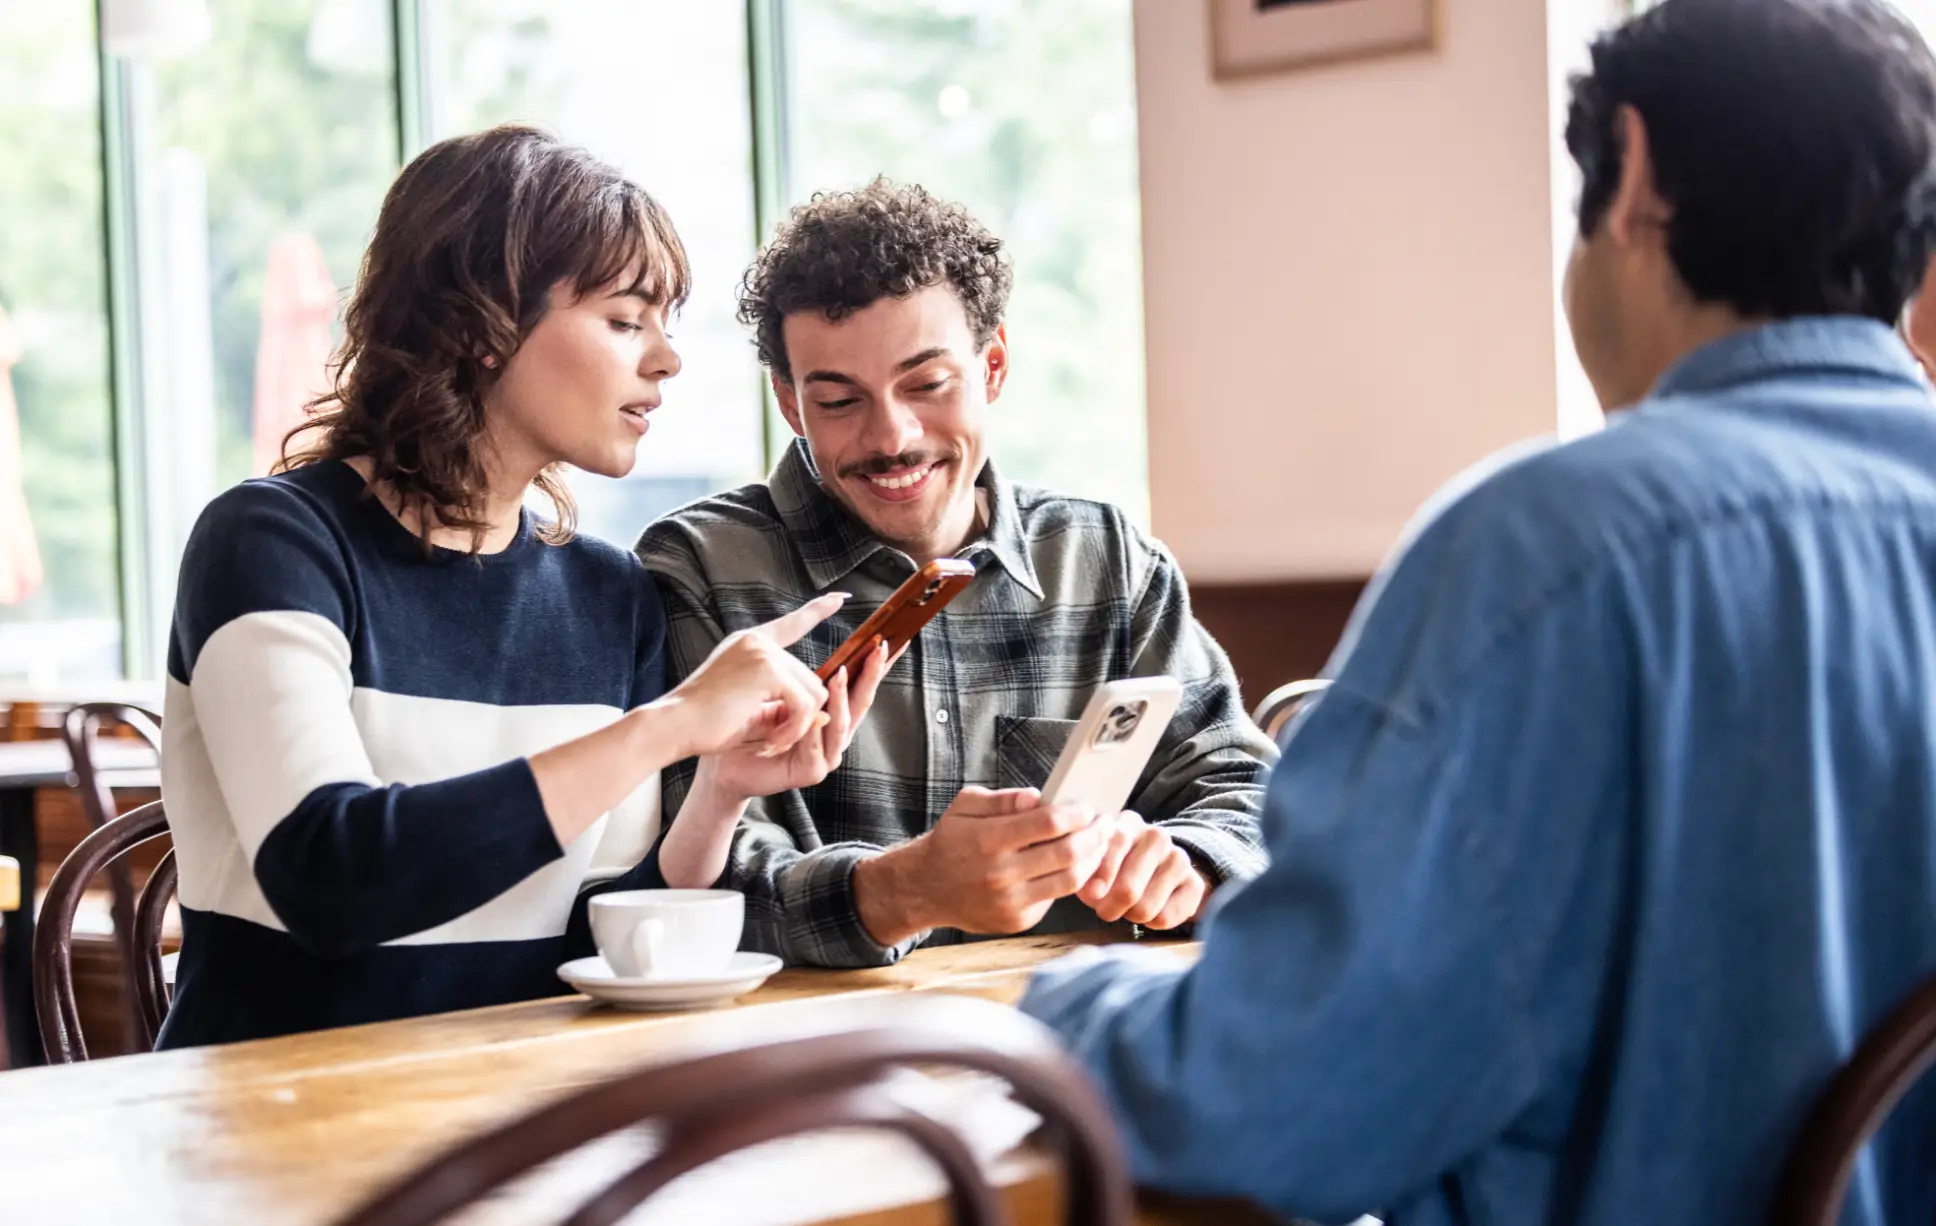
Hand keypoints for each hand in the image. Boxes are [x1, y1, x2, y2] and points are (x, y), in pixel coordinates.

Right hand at [662, 595, 844, 759]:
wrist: (673, 725)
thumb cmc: (704, 723)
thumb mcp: (750, 707)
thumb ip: (784, 702)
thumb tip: (825, 715)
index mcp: (749, 644)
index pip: (791, 624)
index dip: (816, 611)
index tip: (837, 598)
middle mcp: (757, 641)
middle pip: (810, 678)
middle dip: (800, 715)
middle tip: (773, 739)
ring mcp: (762, 652)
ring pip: (813, 693)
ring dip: (797, 726)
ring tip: (770, 741)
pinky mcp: (767, 670)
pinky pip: (804, 706)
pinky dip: (794, 730)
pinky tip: (772, 741)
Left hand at [700, 639, 898, 801]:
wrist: (722, 760)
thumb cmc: (749, 723)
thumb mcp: (777, 688)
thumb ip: (800, 672)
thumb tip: (818, 636)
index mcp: (830, 713)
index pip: (858, 684)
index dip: (875, 665)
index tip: (887, 640)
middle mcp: (833, 732)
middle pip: (860, 701)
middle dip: (871, 675)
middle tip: (878, 650)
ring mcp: (825, 753)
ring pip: (841, 724)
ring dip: (842, 699)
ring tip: (839, 675)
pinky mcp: (810, 770)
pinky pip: (817, 747)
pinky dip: (814, 731)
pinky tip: (812, 716)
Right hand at [854, 787, 1113, 942]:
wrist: (927, 889)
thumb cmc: (951, 841)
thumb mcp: (965, 806)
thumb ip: (1002, 799)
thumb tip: (1038, 796)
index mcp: (988, 840)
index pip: (1047, 823)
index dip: (1076, 812)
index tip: (1087, 806)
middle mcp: (1000, 874)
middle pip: (1067, 853)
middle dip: (1095, 835)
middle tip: (1105, 823)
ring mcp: (1010, 902)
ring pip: (1070, 880)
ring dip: (1093, 860)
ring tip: (1099, 843)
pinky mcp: (1017, 921)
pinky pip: (1055, 898)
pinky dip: (1070, 880)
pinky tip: (1076, 864)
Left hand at [1077, 812, 1207, 928]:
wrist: (1154, 869)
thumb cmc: (1111, 866)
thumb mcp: (1092, 861)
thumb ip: (1086, 871)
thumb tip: (1093, 892)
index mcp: (1128, 823)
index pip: (1117, 844)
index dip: (1102, 875)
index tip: (1091, 895)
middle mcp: (1157, 836)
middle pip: (1128, 889)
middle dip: (1111, 907)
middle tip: (1106, 910)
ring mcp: (1179, 858)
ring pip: (1145, 908)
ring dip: (1130, 915)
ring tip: (1128, 906)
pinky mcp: (1194, 883)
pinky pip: (1165, 918)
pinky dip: (1151, 923)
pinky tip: (1149, 908)